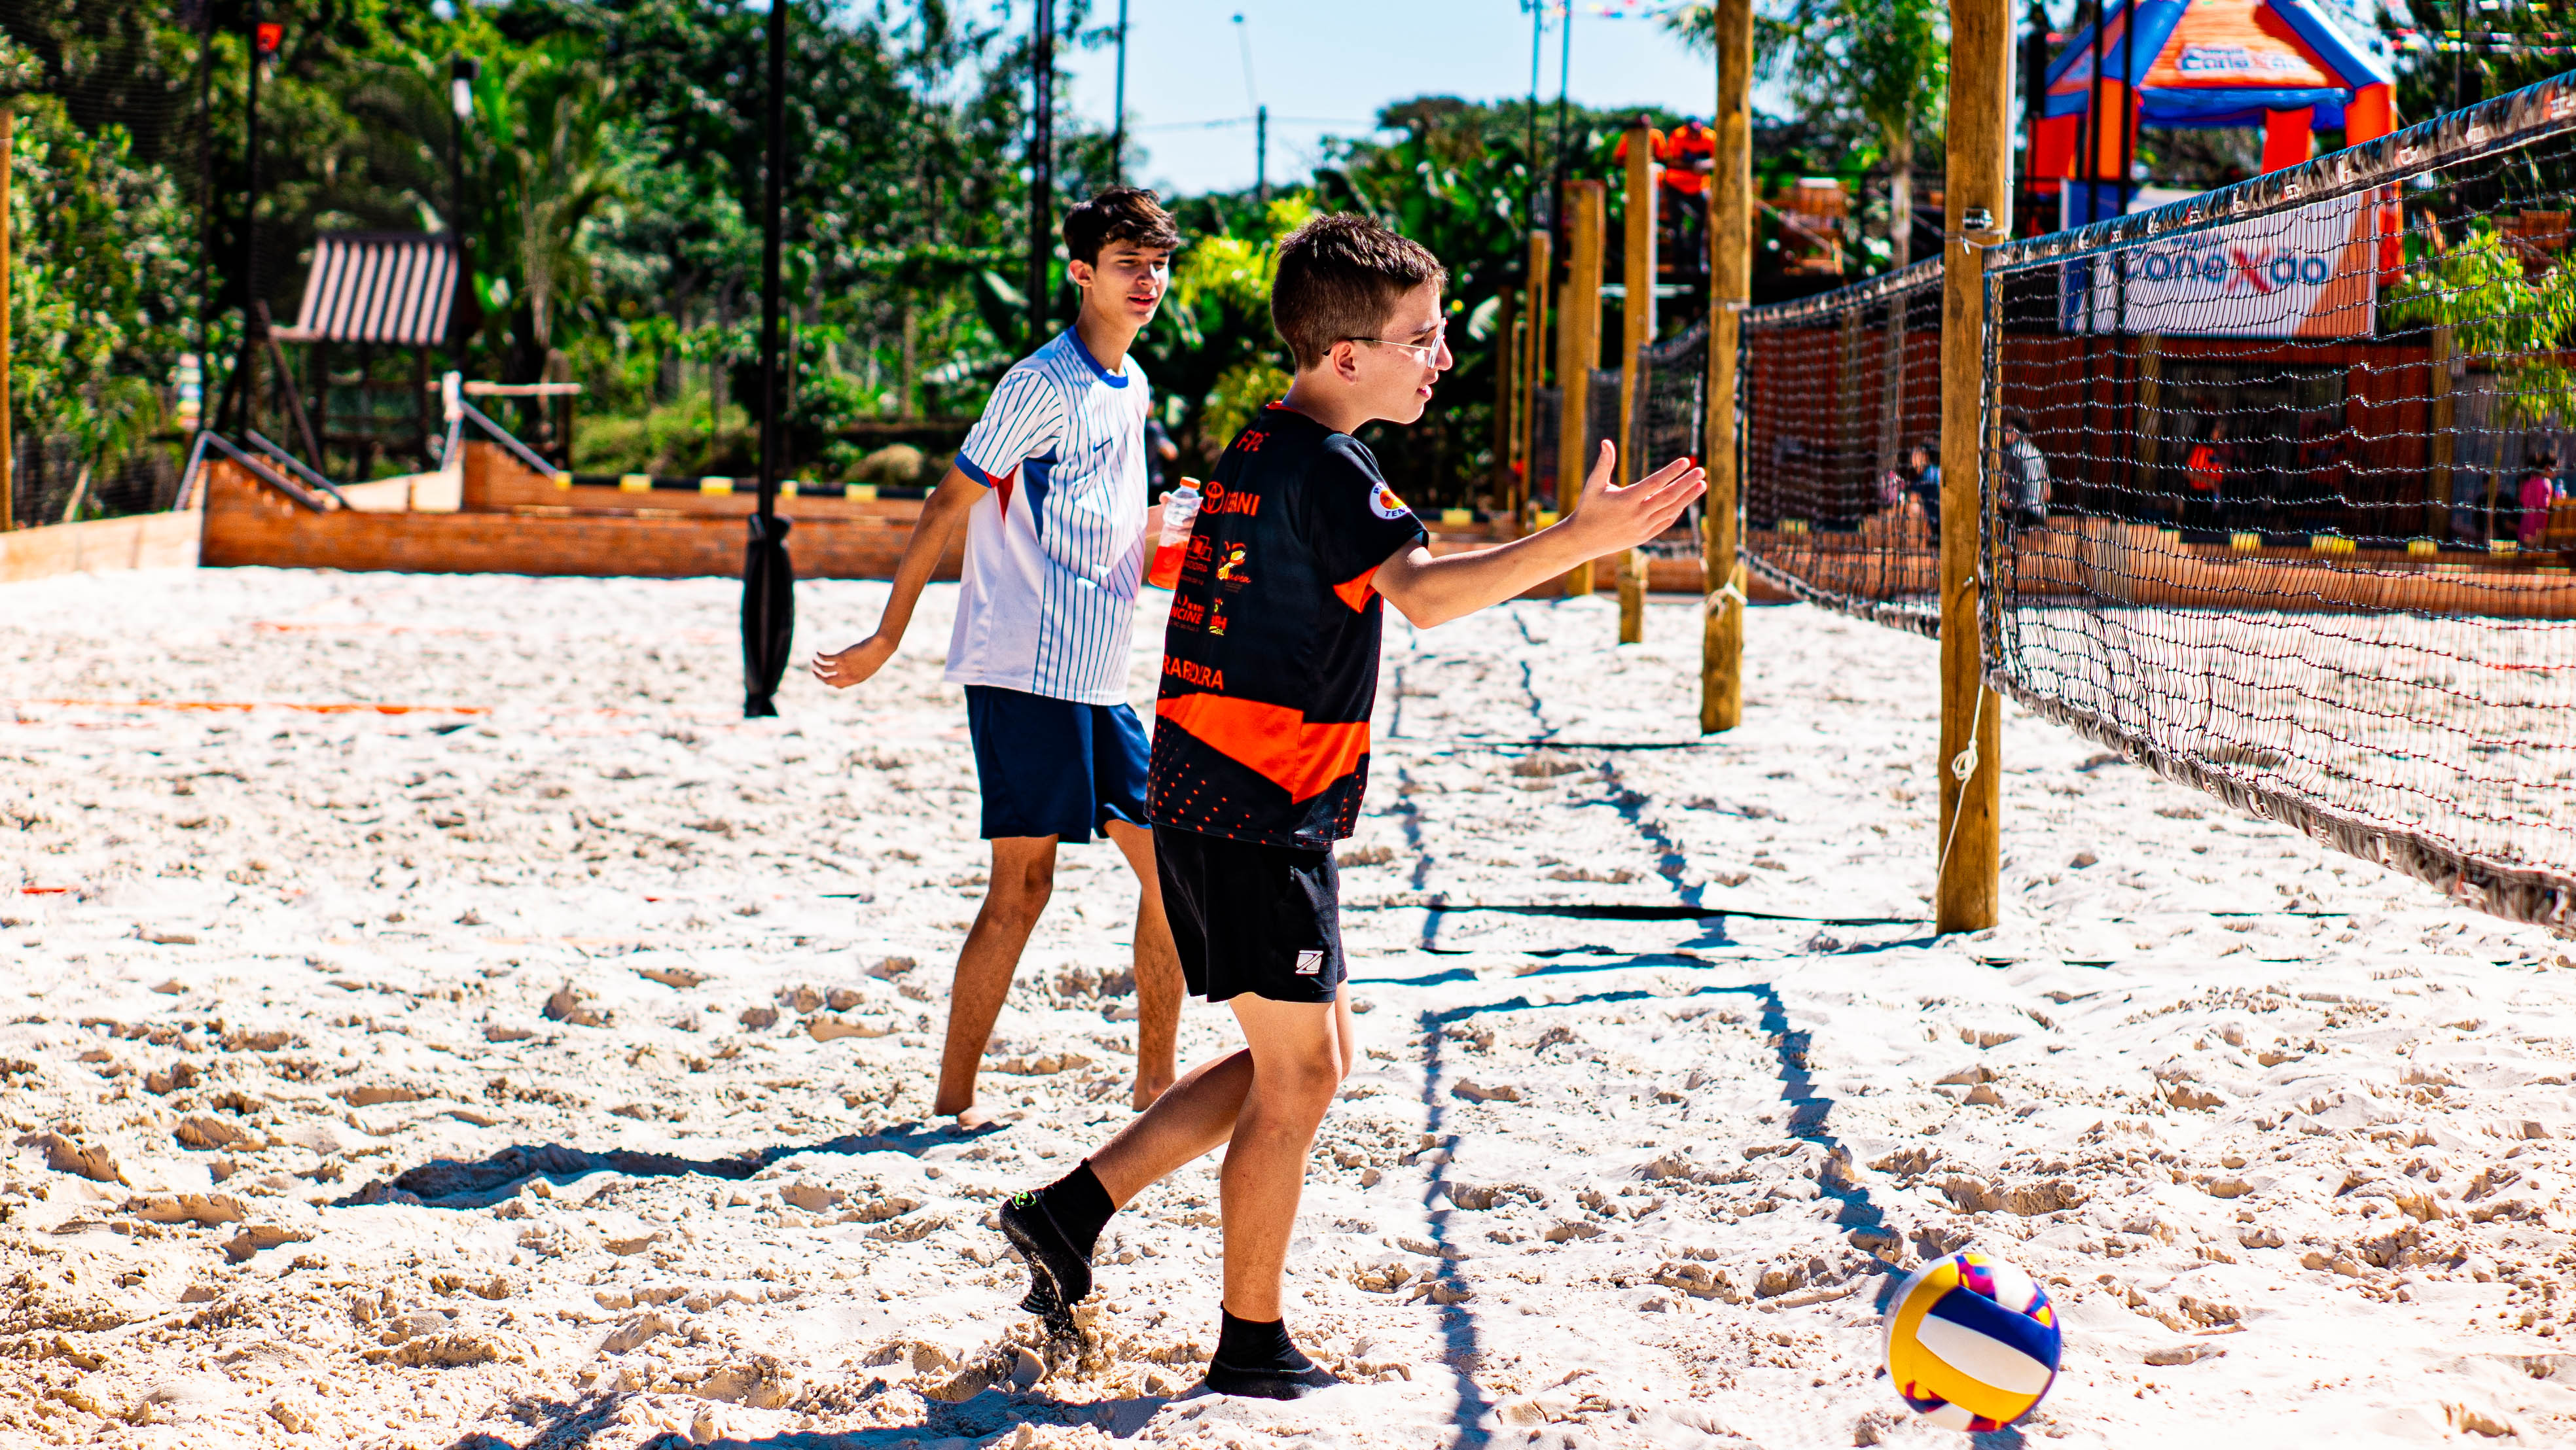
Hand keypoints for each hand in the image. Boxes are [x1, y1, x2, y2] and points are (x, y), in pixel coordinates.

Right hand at [810, 635, 895, 688]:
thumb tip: (854, 669)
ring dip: (817, 664)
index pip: (838, 685)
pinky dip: (820, 655)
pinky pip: (826, 658)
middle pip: (828, 680)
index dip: (831, 682)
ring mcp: (844, 667)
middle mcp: (848, 676)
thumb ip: (859, 671)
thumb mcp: (869, 667)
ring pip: (824, 669)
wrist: (880, 648)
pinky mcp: (842, 657)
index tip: (826, 676)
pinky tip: (818, 652)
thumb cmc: (877, 656)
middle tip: (814, 671)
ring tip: (814, 660)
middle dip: (819, 676)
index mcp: (855, 680)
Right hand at [1564, 441, 1705, 553]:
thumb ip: (1603, 464)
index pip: (1654, 483)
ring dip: (1687, 497)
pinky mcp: (1644, 536)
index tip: (1685, 461)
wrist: (1582, 540)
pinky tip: (1685, 501)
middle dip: (1686, 483)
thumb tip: (1606, 442)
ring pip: (1670, 510)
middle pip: (1668, 496)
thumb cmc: (1587, 508)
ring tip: (1701, 485)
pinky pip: (1665, 522)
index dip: (1671, 471)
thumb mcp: (1593, 485)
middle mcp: (1637, 514)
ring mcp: (1642, 527)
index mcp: (1626, 500)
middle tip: (1701, 471)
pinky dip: (1676, 511)